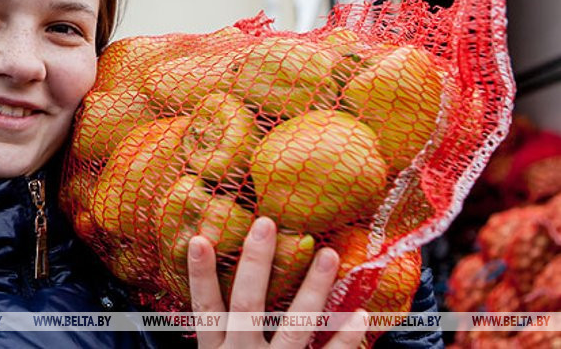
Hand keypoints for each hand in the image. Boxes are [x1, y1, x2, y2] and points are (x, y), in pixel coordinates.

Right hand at [187, 216, 365, 347]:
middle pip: (247, 305)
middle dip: (256, 263)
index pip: (205, 309)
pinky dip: (345, 340)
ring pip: (294, 327)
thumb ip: (215, 339)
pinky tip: (360, 314)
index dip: (201, 275)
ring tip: (327, 254)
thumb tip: (207, 301)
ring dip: (312, 289)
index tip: (200, 238)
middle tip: (266, 223)